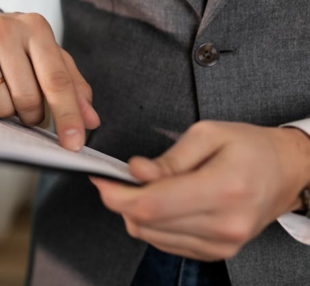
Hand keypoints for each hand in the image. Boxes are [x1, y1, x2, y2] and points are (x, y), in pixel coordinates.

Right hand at [0, 12, 99, 149]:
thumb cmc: (21, 48)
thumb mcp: (51, 58)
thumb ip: (74, 87)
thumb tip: (91, 121)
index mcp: (36, 28)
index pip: (56, 80)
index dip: (67, 116)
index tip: (74, 145)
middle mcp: (4, 31)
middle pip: (27, 98)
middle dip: (33, 116)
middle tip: (30, 112)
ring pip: (0, 106)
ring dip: (7, 114)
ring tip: (5, 96)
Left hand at [91, 121, 309, 260]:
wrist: (285, 171)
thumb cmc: (250, 147)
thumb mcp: (207, 134)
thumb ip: (168, 158)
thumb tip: (135, 172)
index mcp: (223, 189)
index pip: (152, 205)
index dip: (117, 194)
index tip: (101, 179)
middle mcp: (225, 224)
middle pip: (146, 223)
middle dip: (122, 200)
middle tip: (118, 178)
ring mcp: (222, 244)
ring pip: (151, 236)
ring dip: (136, 212)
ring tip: (147, 186)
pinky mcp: (216, 253)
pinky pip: (165, 242)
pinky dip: (153, 223)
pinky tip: (163, 202)